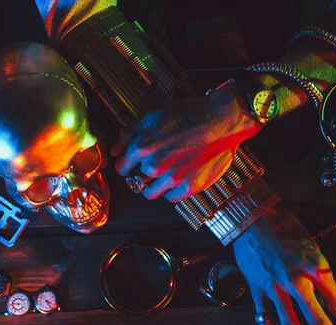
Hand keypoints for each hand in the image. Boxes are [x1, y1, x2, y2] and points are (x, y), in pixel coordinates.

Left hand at [110, 80, 260, 201]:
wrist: (222, 120)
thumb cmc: (189, 114)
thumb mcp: (153, 114)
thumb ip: (129, 133)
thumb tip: (114, 151)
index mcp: (142, 147)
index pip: (121, 167)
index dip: (126, 164)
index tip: (132, 164)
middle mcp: (154, 166)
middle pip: (136, 180)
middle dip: (142, 173)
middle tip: (157, 163)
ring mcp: (172, 178)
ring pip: (152, 192)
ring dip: (155, 184)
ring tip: (167, 171)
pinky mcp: (190, 187)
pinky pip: (171, 198)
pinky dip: (173, 190)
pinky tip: (179, 177)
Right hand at [233, 208, 335, 324]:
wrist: (253, 220)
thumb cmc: (284, 228)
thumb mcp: (311, 245)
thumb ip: (318, 270)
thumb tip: (324, 294)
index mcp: (314, 266)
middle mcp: (296, 280)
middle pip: (316, 319)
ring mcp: (275, 288)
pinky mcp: (258, 292)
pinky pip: (266, 321)